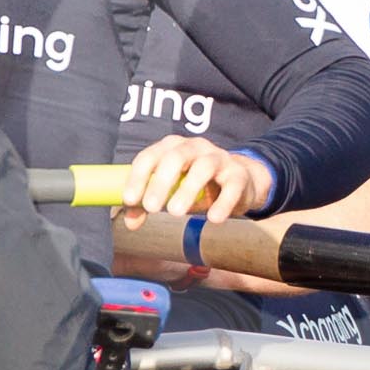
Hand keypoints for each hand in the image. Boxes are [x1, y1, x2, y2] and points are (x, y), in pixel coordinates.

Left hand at [118, 135, 272, 229]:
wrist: (238, 182)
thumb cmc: (196, 185)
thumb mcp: (170, 192)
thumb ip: (148, 204)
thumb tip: (130, 223)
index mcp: (172, 147)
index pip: (150, 157)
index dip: (138, 177)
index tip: (130, 200)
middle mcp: (194, 147)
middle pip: (175, 158)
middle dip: (161, 182)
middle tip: (151, 208)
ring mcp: (219, 158)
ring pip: (203, 167)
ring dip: (188, 190)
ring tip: (176, 213)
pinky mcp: (238, 175)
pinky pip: (232, 186)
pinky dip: (223, 202)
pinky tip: (214, 218)